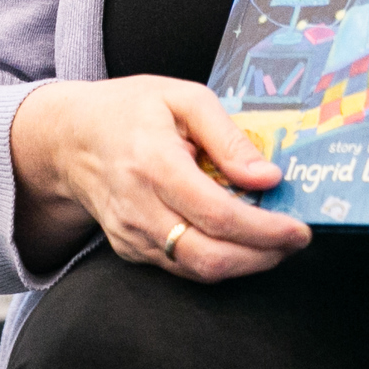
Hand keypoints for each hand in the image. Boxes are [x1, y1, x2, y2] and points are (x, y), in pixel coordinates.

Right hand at [10, 75, 310, 282]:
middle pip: (210, 257)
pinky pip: (181, 266)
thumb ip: (229, 137)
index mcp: (154, 164)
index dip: (265, 230)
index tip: (300, 230)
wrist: (69, 139)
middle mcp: (139, 209)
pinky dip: (218, 259)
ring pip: (197, 270)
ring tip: (275, 240)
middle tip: (295, 241)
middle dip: (262, 257)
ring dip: (245, 263)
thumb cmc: (129, 109)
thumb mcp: (184, 98)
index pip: (217, 215)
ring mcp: (131, 235)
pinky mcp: (130, 249)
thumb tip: (268, 177)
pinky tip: (240, 239)